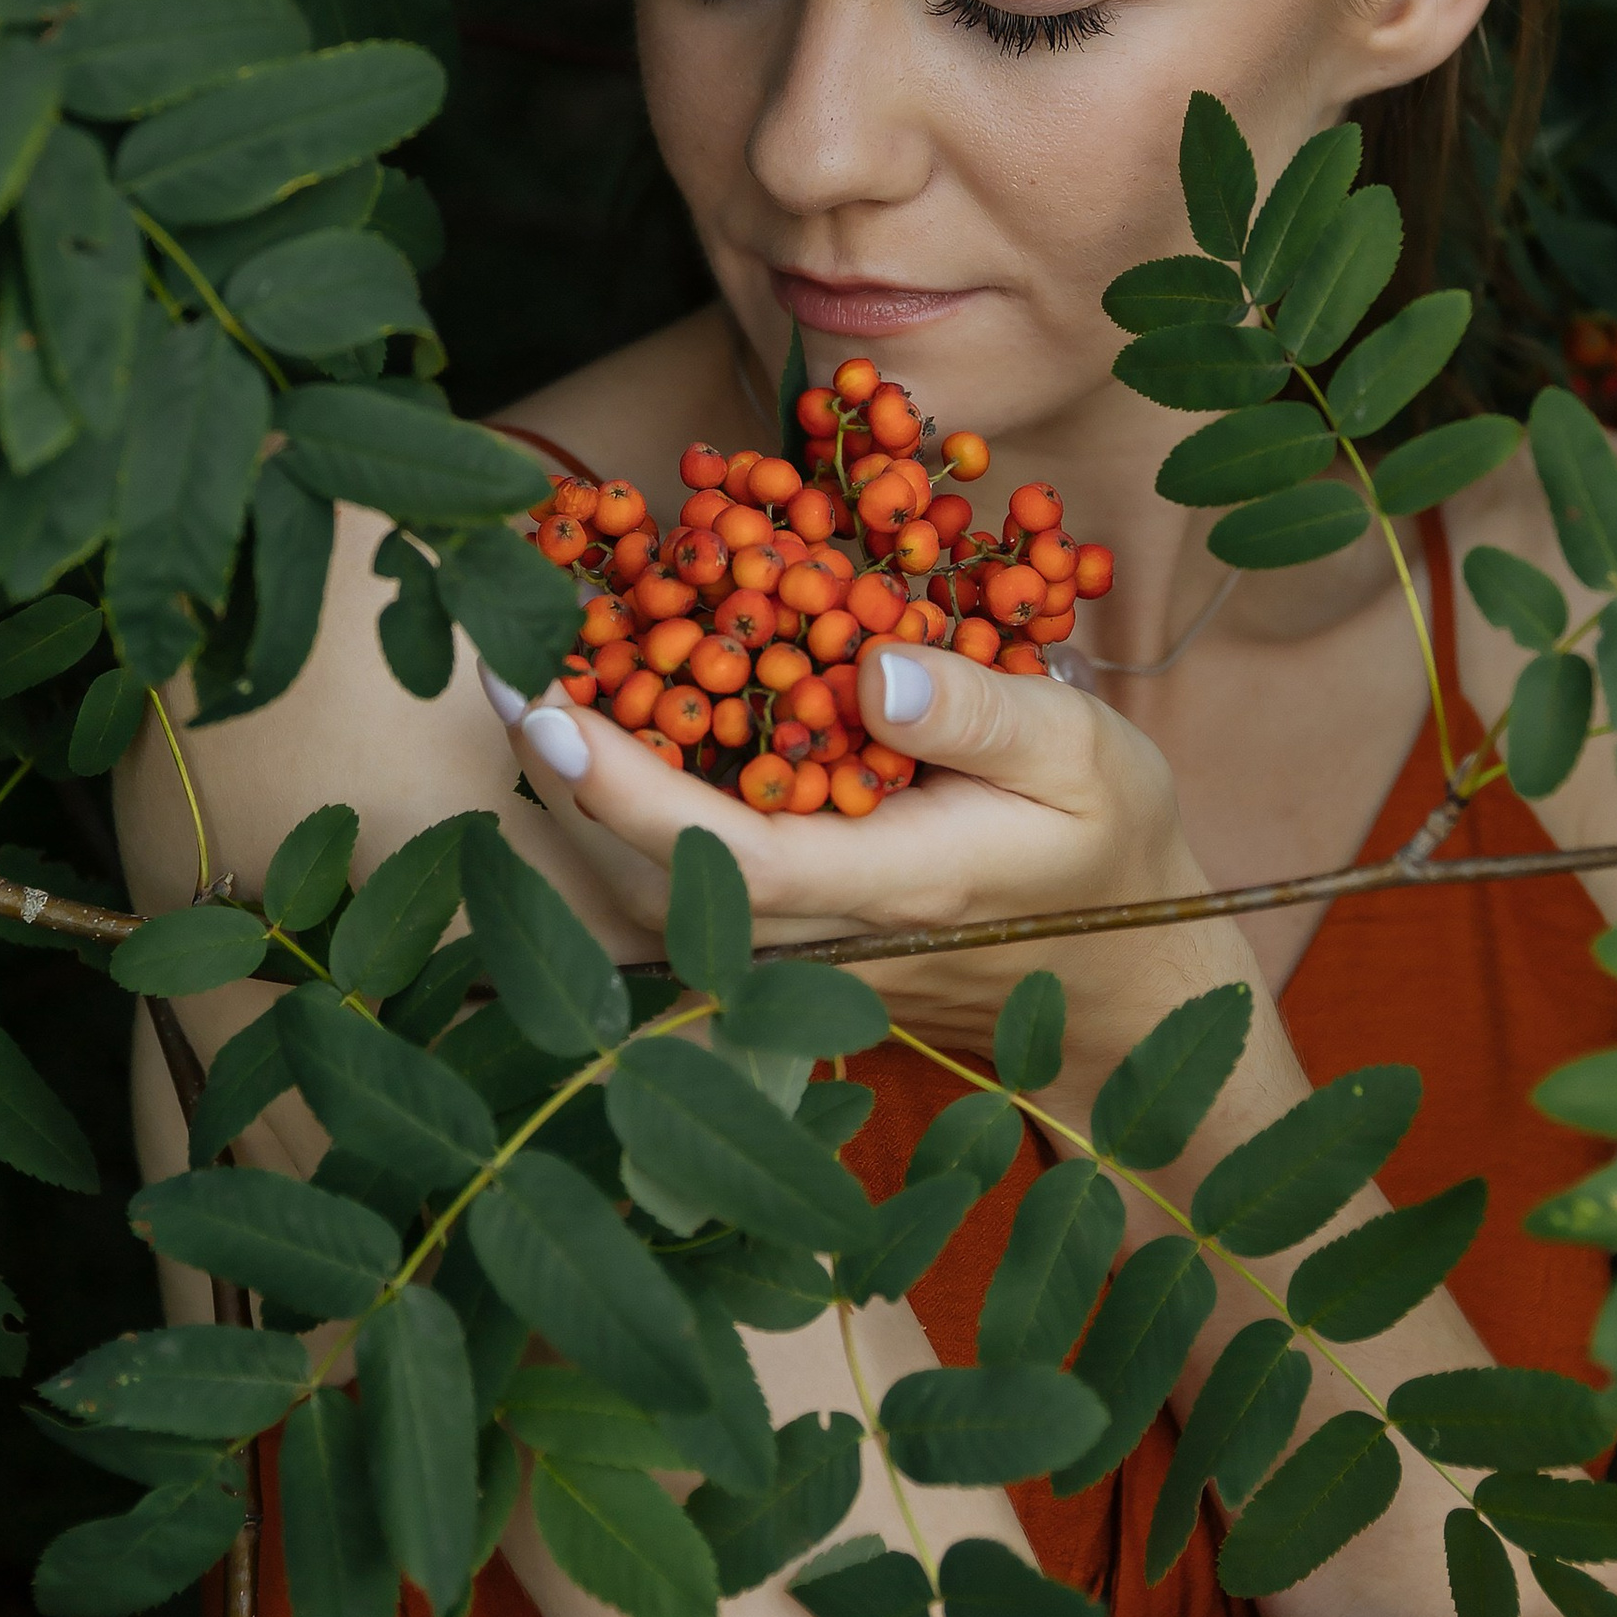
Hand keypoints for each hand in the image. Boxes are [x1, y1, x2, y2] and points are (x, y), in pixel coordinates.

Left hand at [488, 644, 1241, 1069]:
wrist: (1123, 967)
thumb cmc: (1109, 842)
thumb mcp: (1086, 753)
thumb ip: (983, 711)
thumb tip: (871, 666)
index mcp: (886, 887)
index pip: (722, 853)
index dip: (619, 785)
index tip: (540, 704)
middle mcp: (816, 939)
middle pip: (646, 875)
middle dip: (558, 772)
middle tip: (493, 649)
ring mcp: (790, 951)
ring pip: (643, 889)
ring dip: (572, 791)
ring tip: (518, 672)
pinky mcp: (781, 939)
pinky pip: (675, 883)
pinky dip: (616, 809)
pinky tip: (588, 724)